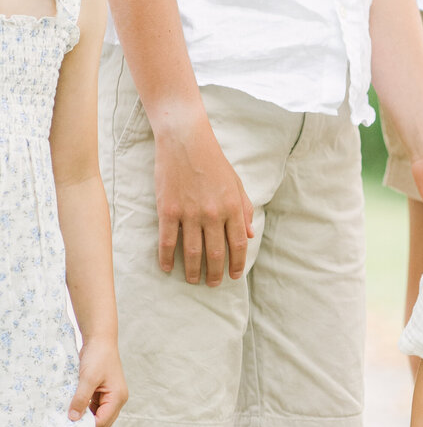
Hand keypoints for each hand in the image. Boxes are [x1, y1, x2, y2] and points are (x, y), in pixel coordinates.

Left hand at [70, 336, 126, 426]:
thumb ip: (81, 399)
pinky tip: (73, 409)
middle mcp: (117, 399)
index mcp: (118, 397)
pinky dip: (84, 409)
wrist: (100, 339)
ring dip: (85, 418)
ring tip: (69, 421)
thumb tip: (73, 418)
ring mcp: (110, 396)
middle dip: (88, 426)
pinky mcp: (103, 391)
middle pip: (103, 421)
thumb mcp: (88, 378)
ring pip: (98, 415)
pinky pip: (94, 406)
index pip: (104, 421)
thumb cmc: (98, 357)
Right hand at [153, 109, 254, 285]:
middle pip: (216, 253)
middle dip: (215, 274)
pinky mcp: (168, 210)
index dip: (237, 264)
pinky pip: (168, 241)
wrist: (185, 141)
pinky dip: (167, 258)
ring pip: (192, 252)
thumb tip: (250, 235)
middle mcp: (213, 214)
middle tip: (212, 284)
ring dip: (193, 271)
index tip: (233, 276)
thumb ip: (244, 210)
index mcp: (232, 208)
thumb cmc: (213, 161)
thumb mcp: (236, 184)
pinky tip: (168, 268)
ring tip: (193, 280)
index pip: (238, 245)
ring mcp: (190, 213)